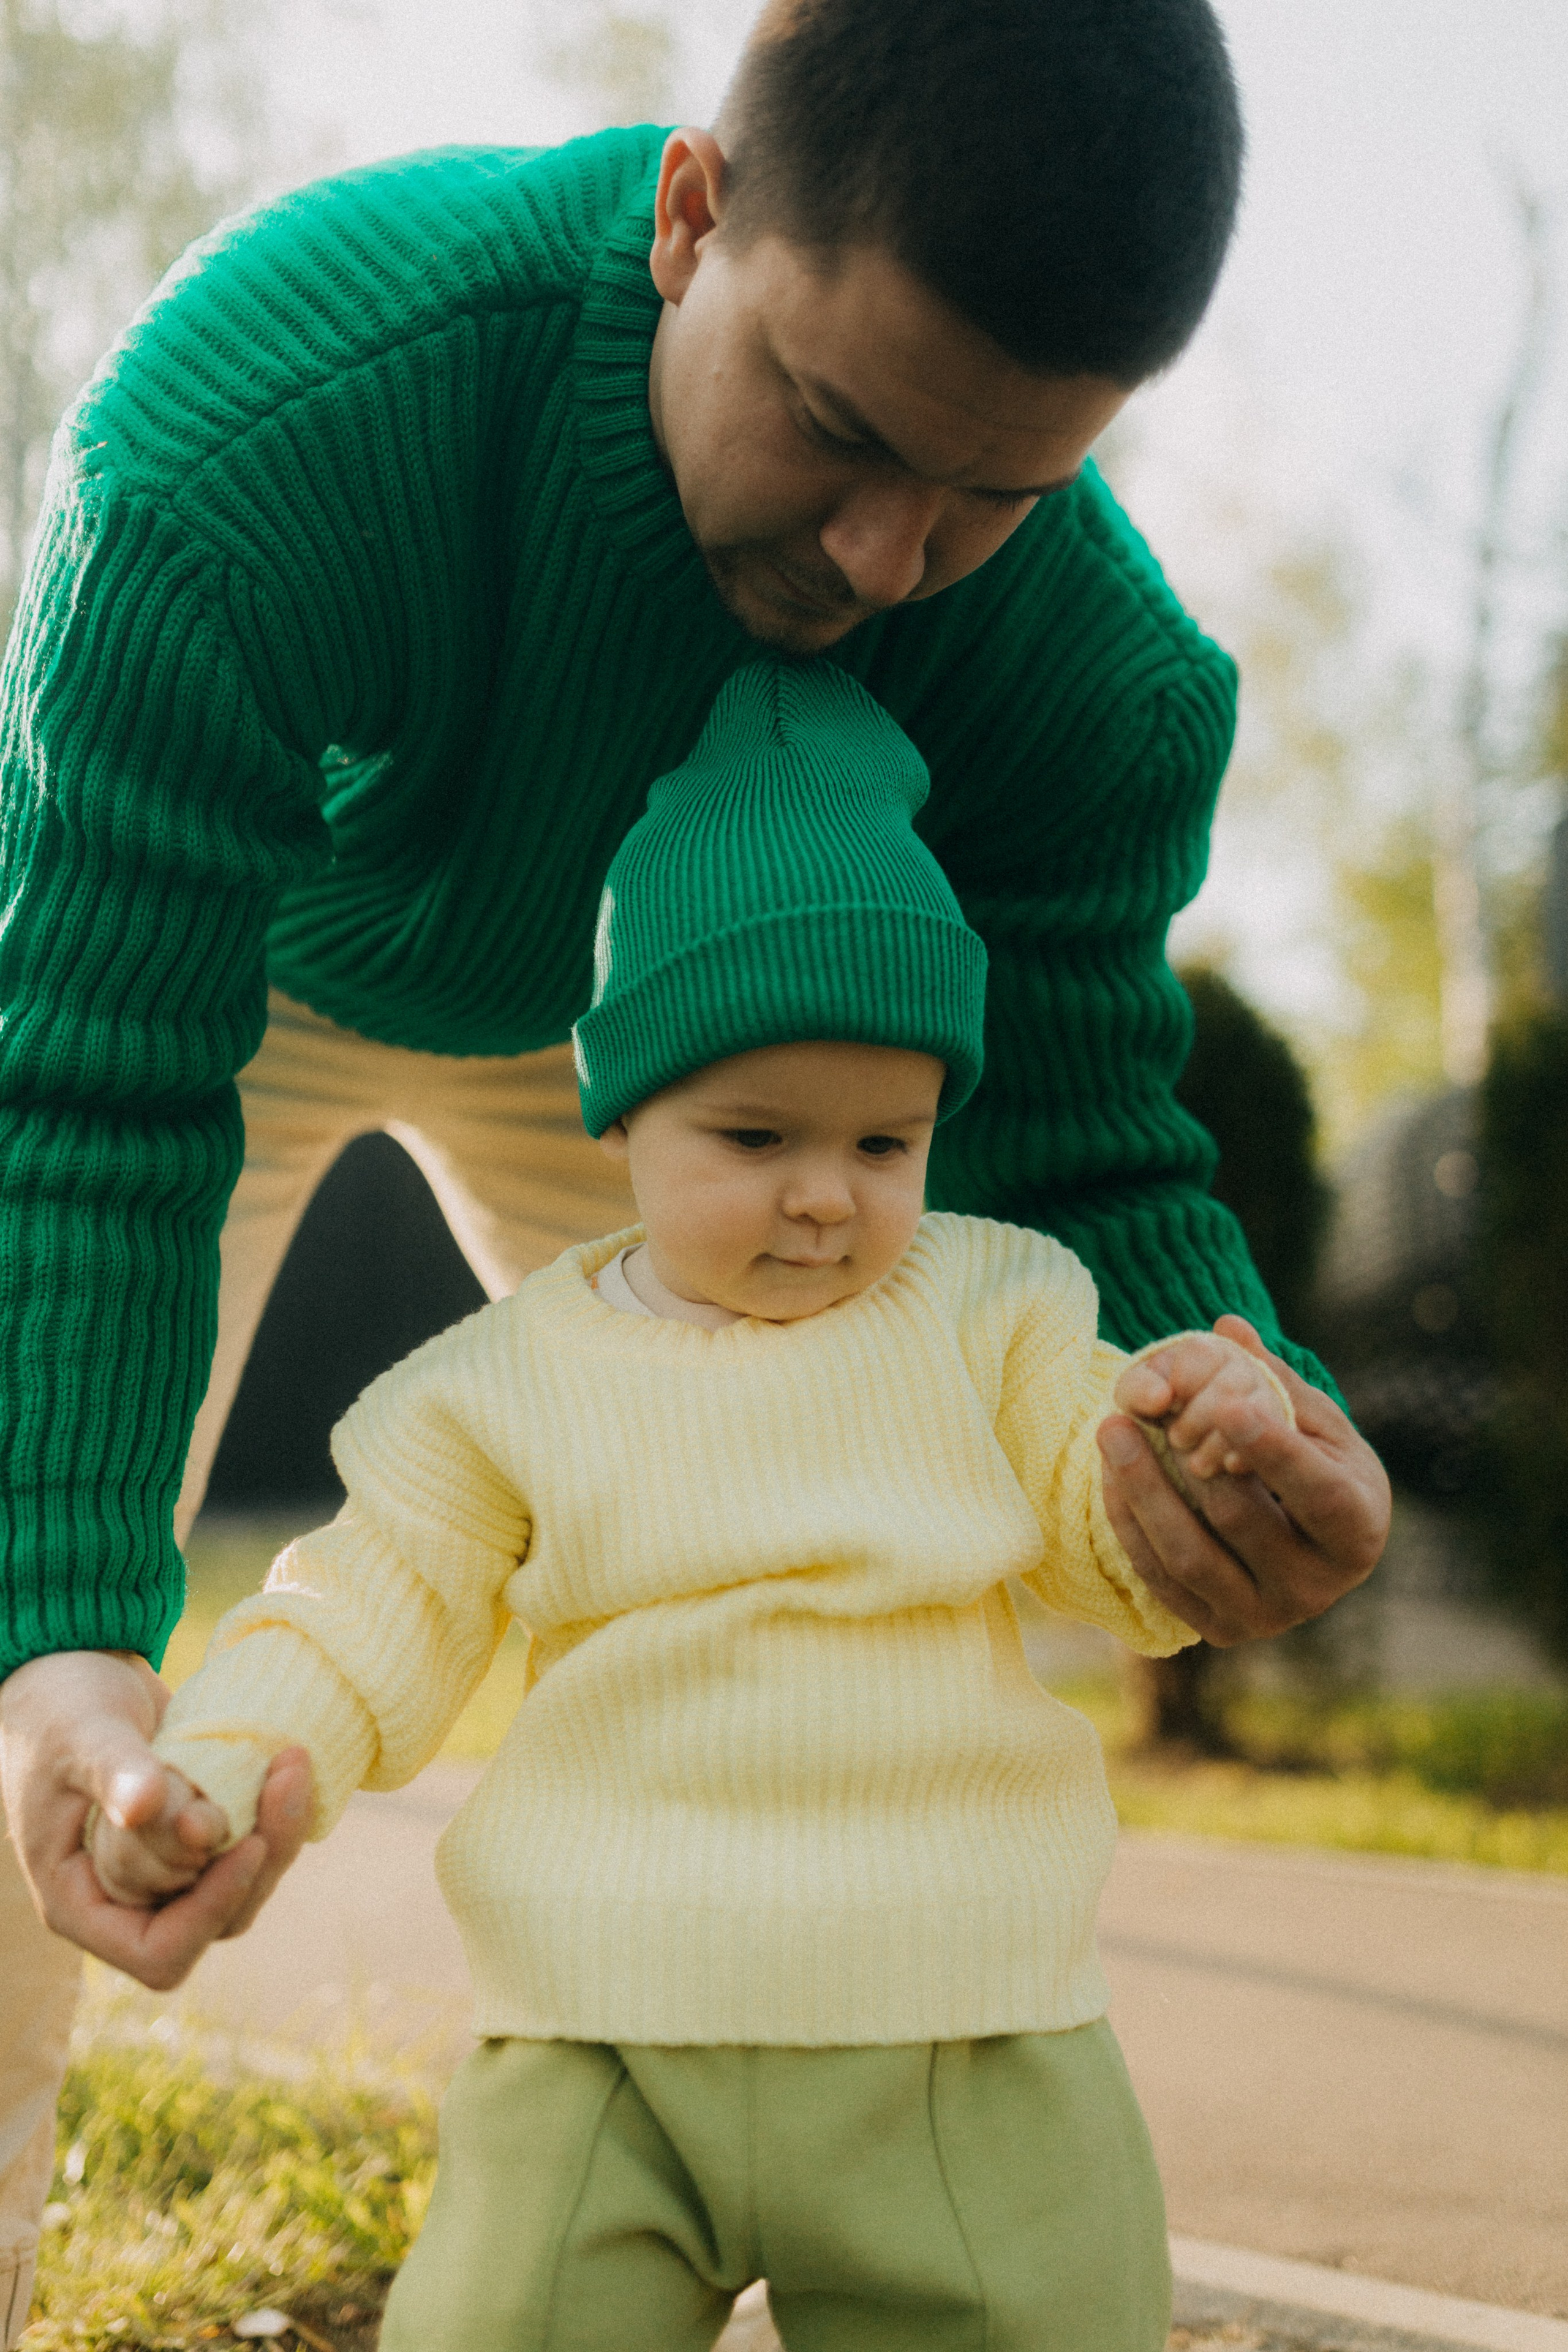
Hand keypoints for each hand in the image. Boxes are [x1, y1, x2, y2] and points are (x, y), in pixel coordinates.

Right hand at [0, 1648, 311, 1990]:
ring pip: (244, 1887)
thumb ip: (114, 1771)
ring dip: (278, 1834)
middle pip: (216, 1921)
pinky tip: (289, 1763)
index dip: (209, 1912)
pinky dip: (274, 1813)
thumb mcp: (78, 1736)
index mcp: (81, 1902)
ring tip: (291, 1763)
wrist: (73, 1674)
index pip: (158, 1951)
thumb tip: (147, 1808)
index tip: (248, 1843)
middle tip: (285, 1773)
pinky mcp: (200, 1834)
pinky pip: (251, 1847)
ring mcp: (169, 1868)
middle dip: (259, 1859)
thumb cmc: (57, 1710)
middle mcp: (129, 1899)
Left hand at [1096, 1316, 1390, 1646]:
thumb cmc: (1317, 1465)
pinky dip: (1130, 1524)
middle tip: (1135, 1407)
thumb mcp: (1312, 1422)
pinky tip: (1111, 1474)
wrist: (1306, 1545)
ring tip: (1110, 1431)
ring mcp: (1266, 1616)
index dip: (1276, 1452)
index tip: (1234, 1405)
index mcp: (1357, 1530)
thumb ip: (1274, 1378)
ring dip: (1141, 1490)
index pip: (1318, 1494)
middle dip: (1182, 1459)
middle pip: (1240, 1520)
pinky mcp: (1219, 1629)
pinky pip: (1160, 1579)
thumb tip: (1228, 1325)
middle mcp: (1318, 1586)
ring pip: (1189, 1557)